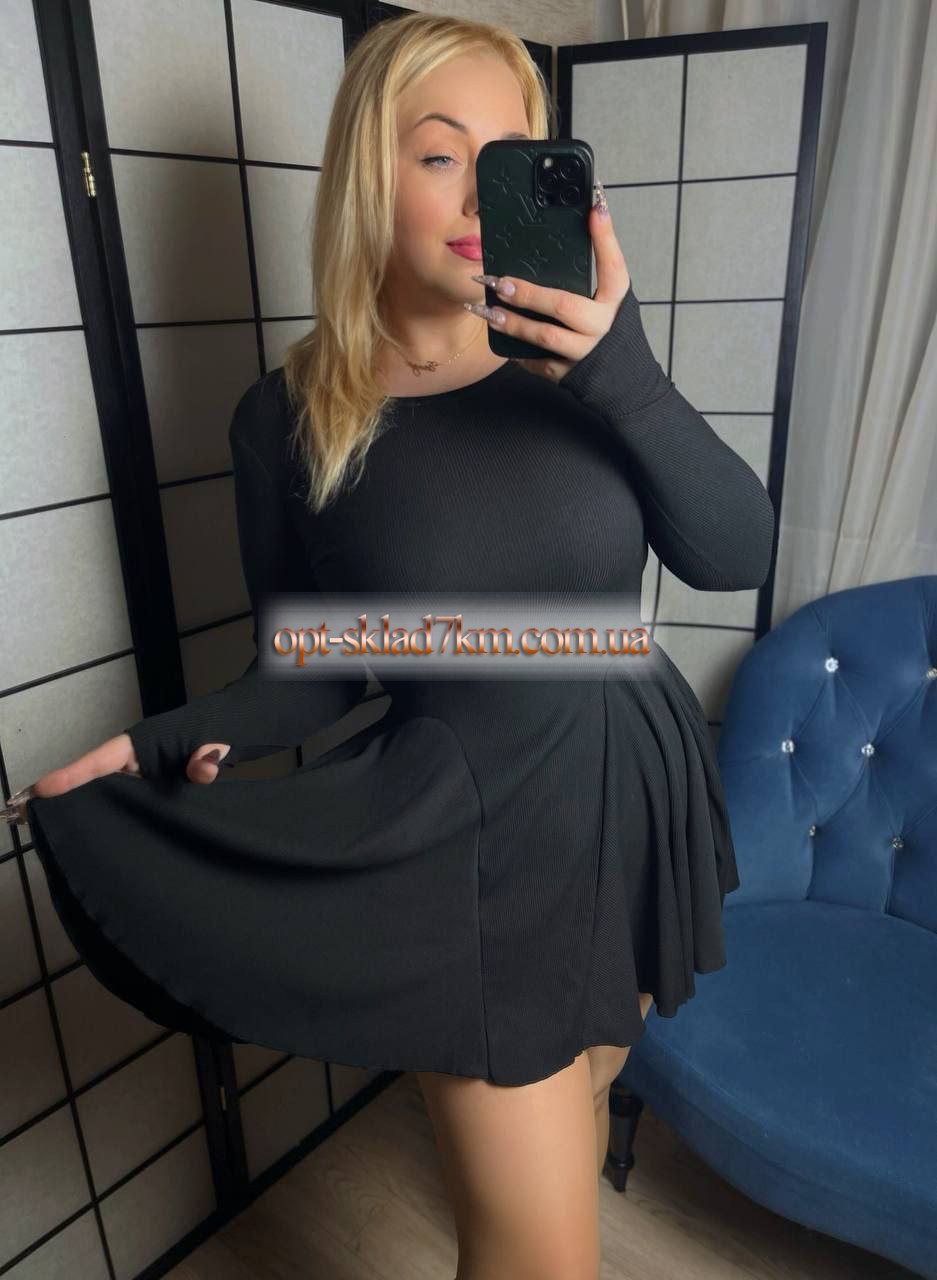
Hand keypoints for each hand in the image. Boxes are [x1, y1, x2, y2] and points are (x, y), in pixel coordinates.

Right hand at [1, 734, 231, 824]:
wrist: (229, 732)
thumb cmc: (215, 732)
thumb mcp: (213, 742)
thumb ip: (206, 757)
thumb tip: (203, 769)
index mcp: (137, 746)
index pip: (98, 761)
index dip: (70, 776)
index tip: (41, 791)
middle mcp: (129, 762)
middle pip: (90, 781)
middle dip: (63, 797)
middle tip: (27, 815)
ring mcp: (135, 778)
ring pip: (102, 795)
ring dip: (80, 809)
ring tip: (47, 828)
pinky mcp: (144, 793)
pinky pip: (119, 806)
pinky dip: (101, 818)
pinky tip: (89, 838)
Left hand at [466, 181, 630, 383]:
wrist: (621, 374)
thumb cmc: (608, 325)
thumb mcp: (609, 295)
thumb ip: (599, 260)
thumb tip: (592, 210)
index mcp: (615, 300)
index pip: (613, 266)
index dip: (605, 238)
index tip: (594, 208)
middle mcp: (601, 326)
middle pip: (564, 308)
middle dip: (529, 295)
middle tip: (500, 283)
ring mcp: (584, 352)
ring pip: (545, 338)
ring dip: (513, 324)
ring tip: (487, 311)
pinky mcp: (567, 372)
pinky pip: (537, 361)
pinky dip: (516, 351)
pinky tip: (498, 336)